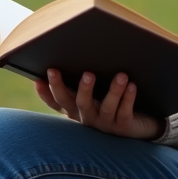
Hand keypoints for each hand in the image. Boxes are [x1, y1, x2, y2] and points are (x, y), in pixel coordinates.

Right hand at [35, 69, 161, 139]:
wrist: (138, 126)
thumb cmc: (113, 102)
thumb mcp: (95, 92)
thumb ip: (83, 79)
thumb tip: (77, 51)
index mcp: (77, 109)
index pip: (58, 102)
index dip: (47, 94)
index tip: (39, 79)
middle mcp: (88, 118)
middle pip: (78, 103)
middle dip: (80, 89)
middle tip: (84, 72)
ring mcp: (104, 124)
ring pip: (106, 107)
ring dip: (113, 91)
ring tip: (121, 75)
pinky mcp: (123, 127)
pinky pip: (124, 112)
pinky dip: (128, 99)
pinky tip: (132, 86)